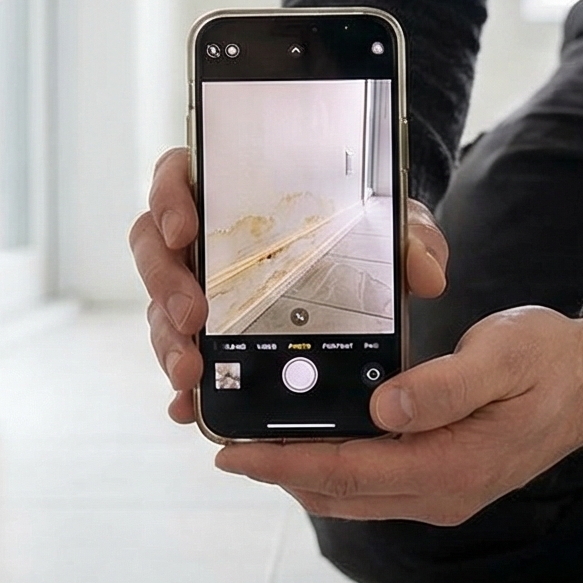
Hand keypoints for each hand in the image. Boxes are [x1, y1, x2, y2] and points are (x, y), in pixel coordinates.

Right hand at [128, 146, 448, 425]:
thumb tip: (427, 272)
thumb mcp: (388, 224)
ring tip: (191, 370)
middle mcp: (199, 236)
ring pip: (159, 307)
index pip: (178, 176)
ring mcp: (193, 285)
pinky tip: (188, 406)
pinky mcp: (200, 333)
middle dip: (165, 284)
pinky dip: (181, 383)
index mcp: (228, 189)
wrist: (357, 266)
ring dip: (168, 340)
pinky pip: (179, 354)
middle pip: (155, 248)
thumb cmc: (359, 231)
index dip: (170, 198)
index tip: (185, 227)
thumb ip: (409, 237)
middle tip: (192, 314)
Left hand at [215, 307, 582, 524]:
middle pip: (338, 491)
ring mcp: (441, 493)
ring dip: (299, 473)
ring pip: (350, 493)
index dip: (284, 462)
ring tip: (250, 445)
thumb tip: (385, 408)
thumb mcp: (503, 357)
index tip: (232, 452)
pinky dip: (330, 466)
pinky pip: (370, 484)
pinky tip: (307, 439)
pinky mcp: (441, 481)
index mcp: (452, 467)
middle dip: (277, 471)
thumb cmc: (551, 361)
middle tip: (222, 446)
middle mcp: (441, 493)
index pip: (348, 471)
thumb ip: (445, 386)